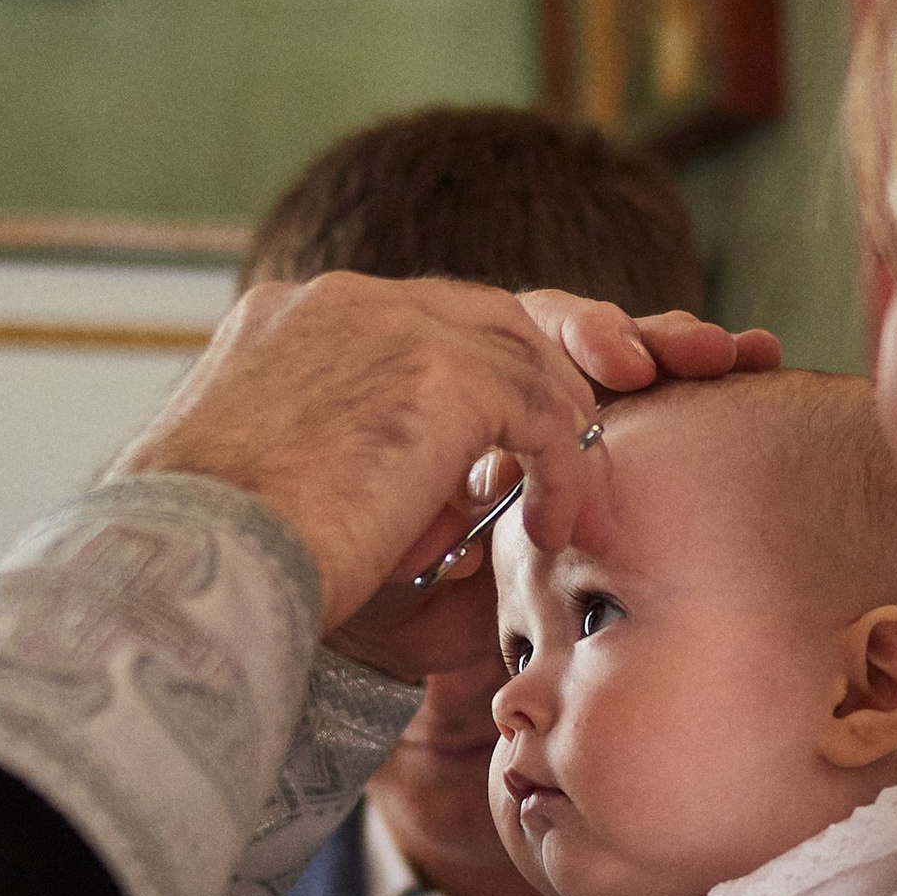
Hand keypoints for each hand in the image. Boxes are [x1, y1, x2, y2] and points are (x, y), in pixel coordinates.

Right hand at [114, 278, 780, 684]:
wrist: (191, 584)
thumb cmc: (248, 592)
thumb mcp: (346, 535)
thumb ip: (437, 514)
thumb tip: (529, 535)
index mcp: (307, 331)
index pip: (443, 322)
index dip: (529, 359)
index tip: (601, 393)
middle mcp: (342, 303)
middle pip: (504, 307)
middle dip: (610, 342)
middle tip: (705, 358)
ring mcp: (385, 322)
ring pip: (530, 350)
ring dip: (584, 430)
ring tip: (617, 491)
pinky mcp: (429, 368)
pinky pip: (538, 408)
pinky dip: (567, 470)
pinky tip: (565, 533)